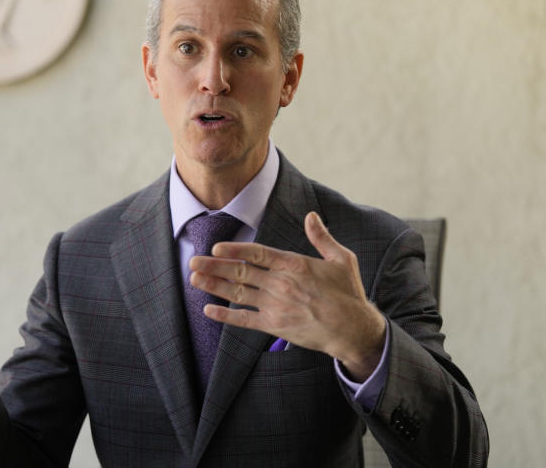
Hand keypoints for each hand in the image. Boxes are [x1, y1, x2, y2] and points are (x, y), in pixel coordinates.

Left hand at [188, 211, 385, 380]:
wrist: (353, 330)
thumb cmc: (348, 293)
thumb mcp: (342, 259)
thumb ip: (321, 237)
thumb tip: (310, 216)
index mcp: (294, 265)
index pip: (257, 253)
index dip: (234, 249)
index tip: (216, 247)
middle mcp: (281, 284)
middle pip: (240, 272)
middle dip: (214, 266)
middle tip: (193, 261)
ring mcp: (276, 306)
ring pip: (237, 293)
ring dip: (214, 285)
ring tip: (194, 278)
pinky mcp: (275, 325)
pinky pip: (244, 320)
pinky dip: (225, 315)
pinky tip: (208, 310)